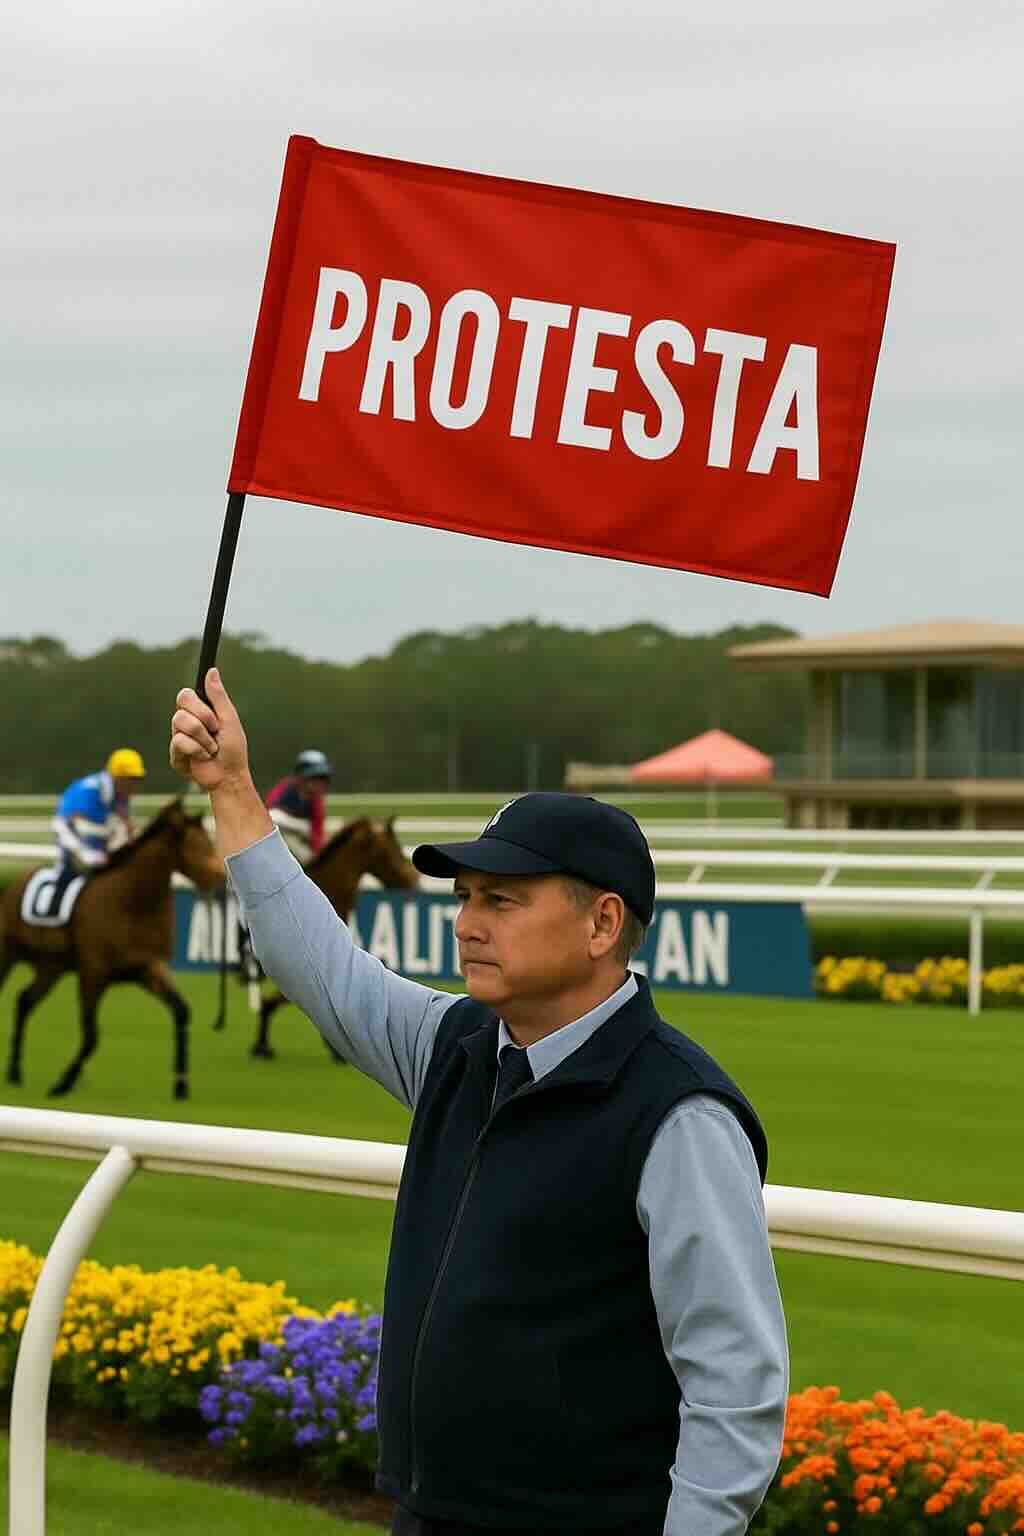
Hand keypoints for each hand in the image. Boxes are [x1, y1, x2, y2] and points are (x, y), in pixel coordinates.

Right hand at [170, 669, 250, 792]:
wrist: (230, 776)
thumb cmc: (233, 749)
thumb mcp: (229, 718)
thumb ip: (218, 696)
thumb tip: (211, 670)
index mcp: (199, 711)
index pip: (186, 694)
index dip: (196, 699)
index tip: (208, 705)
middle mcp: (186, 721)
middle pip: (181, 701)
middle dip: (204, 716)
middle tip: (216, 729)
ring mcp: (179, 736)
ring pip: (180, 720)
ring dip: (203, 736)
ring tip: (212, 747)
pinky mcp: (175, 753)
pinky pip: (179, 741)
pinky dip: (198, 750)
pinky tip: (203, 757)